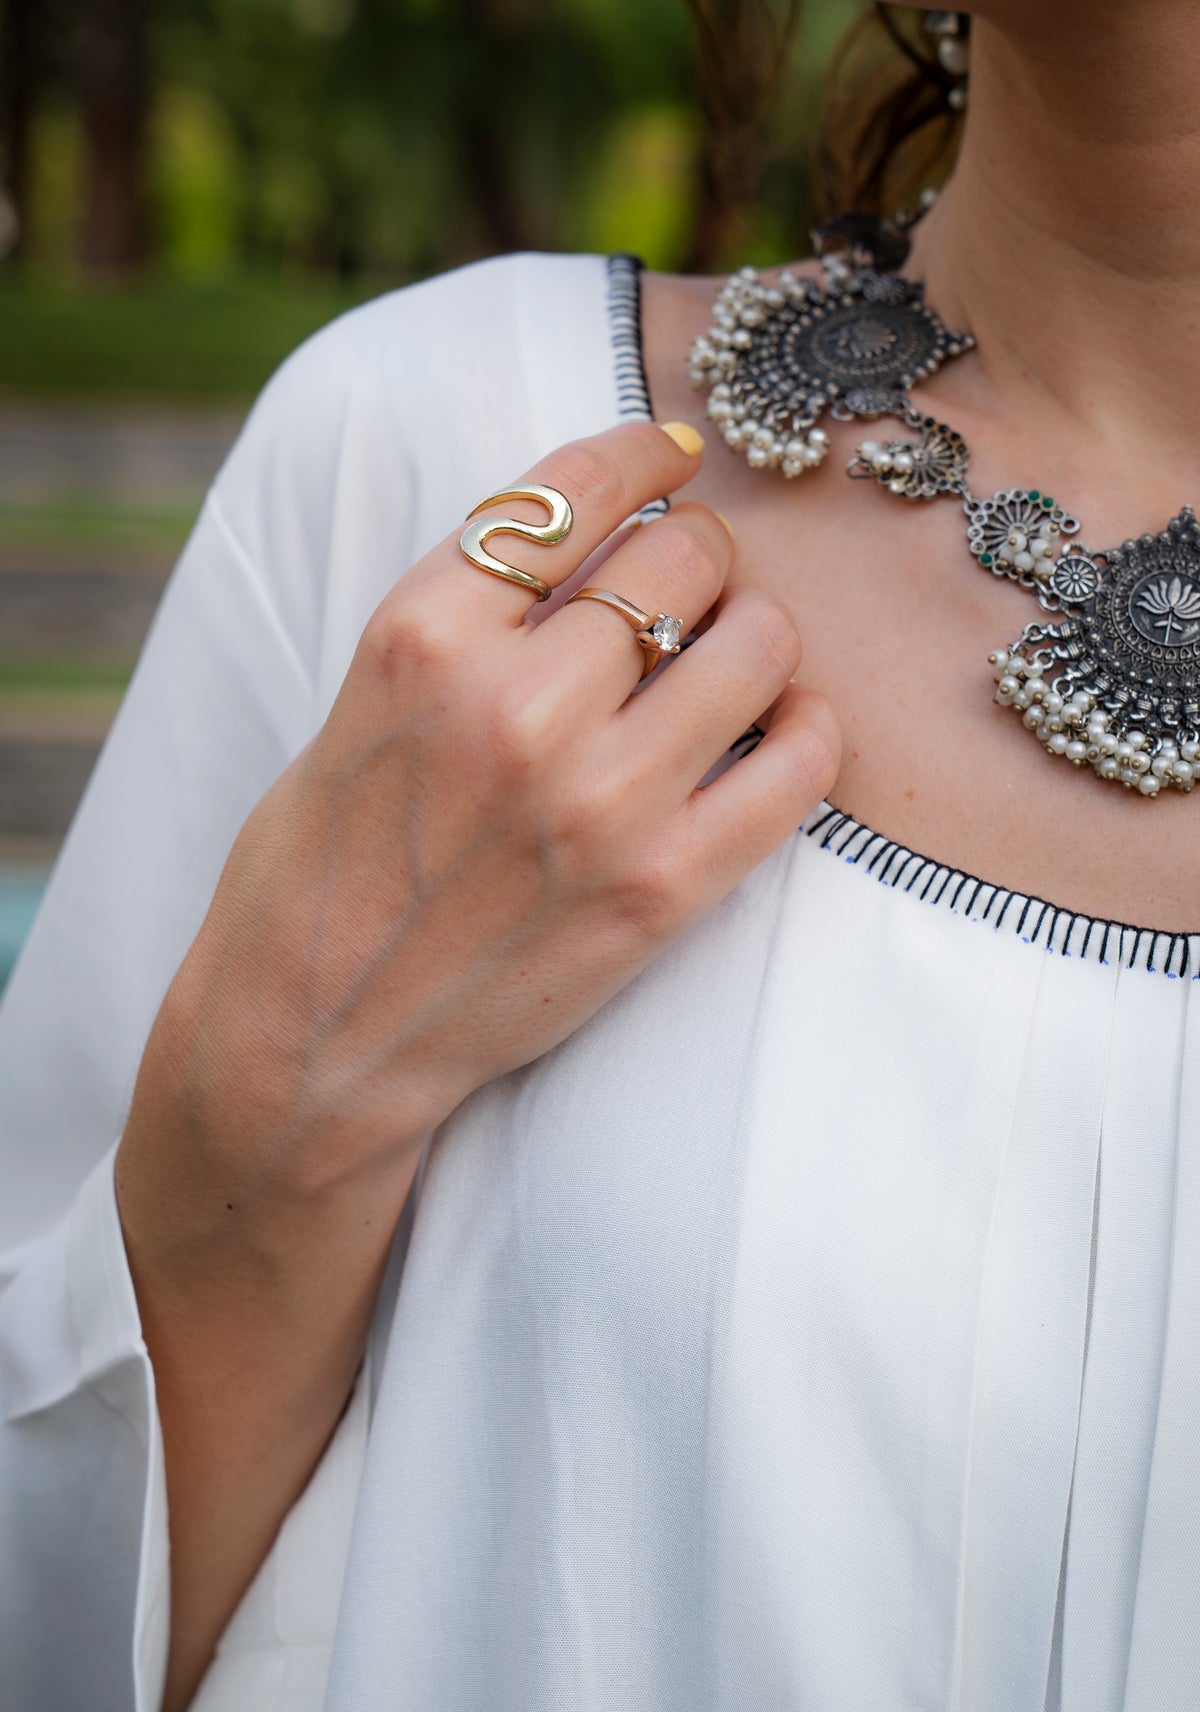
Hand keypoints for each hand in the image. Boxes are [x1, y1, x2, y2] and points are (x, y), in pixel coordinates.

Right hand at [123, 419, 839, 1231]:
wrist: (311, 1044)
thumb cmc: (321, 871)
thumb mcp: (357, 705)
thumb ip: (465, 618)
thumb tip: (594, 535)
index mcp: (419, 638)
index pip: (573, 489)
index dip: (646, 452)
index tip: (676, 453)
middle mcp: (514, 705)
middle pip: (682, 555)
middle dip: (700, 554)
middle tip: (692, 586)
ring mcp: (596, 801)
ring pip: (757, 641)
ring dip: (756, 634)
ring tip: (730, 661)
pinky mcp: (661, 890)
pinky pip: (799, 764)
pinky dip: (809, 730)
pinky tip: (783, 731)